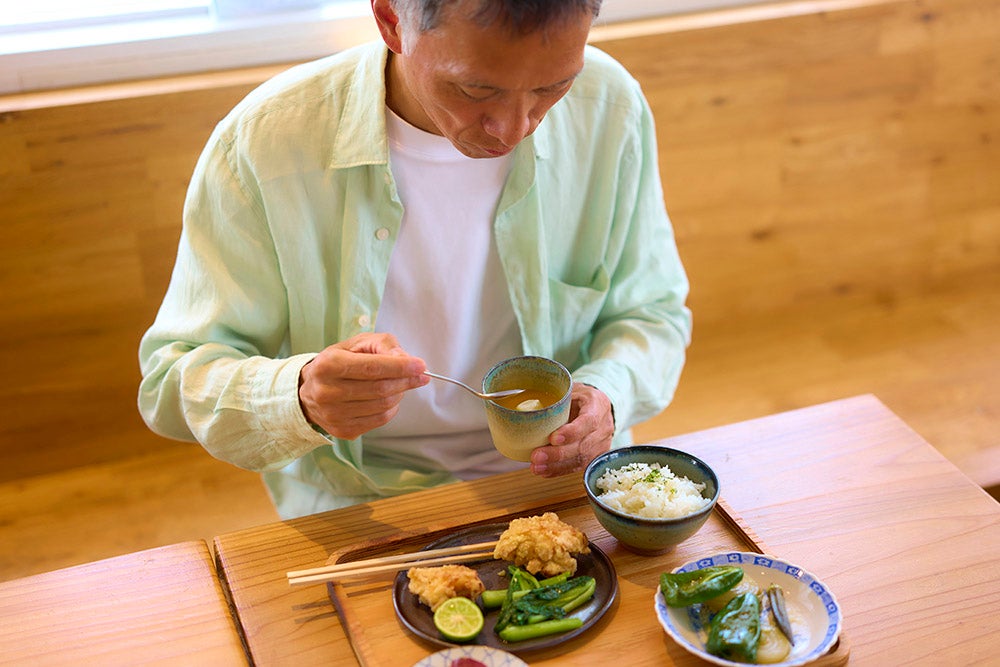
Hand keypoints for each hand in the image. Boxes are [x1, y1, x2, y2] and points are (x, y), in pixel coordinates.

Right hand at [298, 333, 428, 439]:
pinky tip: (389, 398)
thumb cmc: (338, 362)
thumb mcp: (357, 344)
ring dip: (400, 393)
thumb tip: (406, 358)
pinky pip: (379, 420)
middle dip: (406, 380)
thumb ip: (383, 345)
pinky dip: (392, 408)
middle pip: (380, 389)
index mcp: (329, 365)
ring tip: (401, 384)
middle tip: (419, 374)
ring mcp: (334, 414)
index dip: (400, 367)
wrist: (309, 390)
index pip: (372, 368)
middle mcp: (327, 392)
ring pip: (382, 406)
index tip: (420, 365)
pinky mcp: (342, 430)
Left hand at [529, 383, 613, 476]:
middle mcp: (604, 426)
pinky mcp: (595, 456)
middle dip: (558, 454)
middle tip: (536, 456)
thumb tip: (524, 407)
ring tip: (536, 467)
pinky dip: (559, 470)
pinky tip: (544, 471)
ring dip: (556, 466)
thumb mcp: (570, 390)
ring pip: (581, 459)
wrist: (596, 405)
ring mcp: (602, 443)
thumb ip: (555, 399)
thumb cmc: (578, 396)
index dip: (572, 432)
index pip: (589, 421)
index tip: (553, 438)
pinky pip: (578, 466)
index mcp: (598, 405)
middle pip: (583, 445)